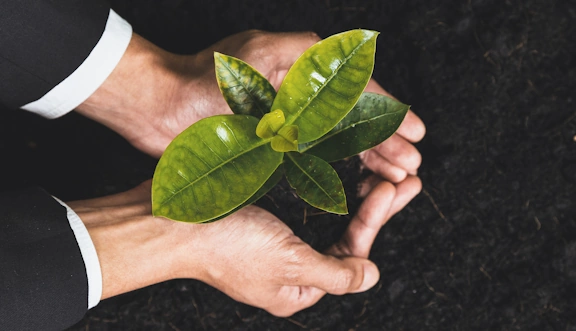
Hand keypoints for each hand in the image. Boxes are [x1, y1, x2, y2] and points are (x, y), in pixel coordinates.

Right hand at [67, 175, 420, 315]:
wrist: (163, 220)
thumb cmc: (224, 245)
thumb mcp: (289, 265)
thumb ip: (335, 273)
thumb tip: (371, 278)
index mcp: (296, 286)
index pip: (350, 254)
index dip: (375, 222)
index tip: (395, 188)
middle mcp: (287, 265)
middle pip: (343, 232)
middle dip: (374, 204)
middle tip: (406, 175)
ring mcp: (271, 238)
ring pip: (326, 213)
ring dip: (356, 189)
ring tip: (385, 167)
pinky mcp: (258, 212)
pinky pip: (302, 196)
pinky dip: (325, 180)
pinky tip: (344, 163)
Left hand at [75, 31, 424, 182]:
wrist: (160, 106)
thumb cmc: (204, 80)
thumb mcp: (264, 63)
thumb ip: (312, 71)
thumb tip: (359, 83)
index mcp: (301, 62)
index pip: (356, 90)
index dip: (388, 115)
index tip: (416, 134)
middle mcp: (298, 85)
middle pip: (352, 115)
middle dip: (384, 140)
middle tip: (412, 164)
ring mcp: (285, 111)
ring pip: (338, 135)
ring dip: (368, 153)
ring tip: (397, 172)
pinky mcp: (270, 135)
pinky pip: (316, 148)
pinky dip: (339, 160)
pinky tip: (359, 173)